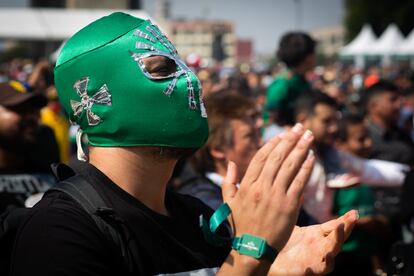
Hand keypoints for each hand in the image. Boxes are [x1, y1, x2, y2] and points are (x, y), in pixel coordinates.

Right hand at [222, 123, 314, 251]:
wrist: (252, 249)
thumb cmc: (240, 225)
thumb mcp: (228, 203)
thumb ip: (228, 181)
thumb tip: (231, 163)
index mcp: (247, 185)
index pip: (261, 157)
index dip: (273, 143)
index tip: (283, 133)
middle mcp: (261, 187)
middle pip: (277, 157)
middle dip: (290, 139)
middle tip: (300, 127)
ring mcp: (276, 196)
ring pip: (290, 166)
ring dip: (301, 149)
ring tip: (309, 136)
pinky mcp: (289, 206)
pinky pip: (299, 182)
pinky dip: (306, 168)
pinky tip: (311, 157)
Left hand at [268, 210, 357, 275]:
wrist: (273, 260)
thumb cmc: (284, 242)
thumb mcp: (292, 224)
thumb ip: (297, 209)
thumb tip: (299, 193)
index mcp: (318, 235)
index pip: (335, 226)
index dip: (346, 219)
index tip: (355, 212)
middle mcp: (321, 247)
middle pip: (338, 237)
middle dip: (346, 228)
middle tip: (352, 218)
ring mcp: (317, 259)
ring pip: (333, 252)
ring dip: (337, 243)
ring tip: (338, 232)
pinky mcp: (309, 270)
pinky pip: (321, 270)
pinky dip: (325, 265)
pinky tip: (326, 258)